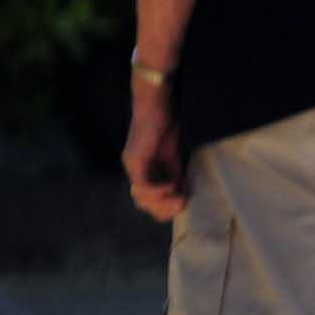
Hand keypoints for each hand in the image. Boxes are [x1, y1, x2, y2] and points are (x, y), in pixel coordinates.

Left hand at [123, 81, 186, 220]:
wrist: (157, 105)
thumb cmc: (166, 126)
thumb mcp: (173, 158)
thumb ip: (175, 176)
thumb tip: (181, 196)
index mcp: (142, 172)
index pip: (148, 202)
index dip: (164, 208)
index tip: (183, 203)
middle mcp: (133, 171)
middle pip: (143, 204)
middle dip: (164, 209)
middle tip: (181, 204)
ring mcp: (131, 166)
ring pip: (141, 198)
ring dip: (162, 202)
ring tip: (178, 197)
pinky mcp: (135, 161)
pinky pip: (144, 185)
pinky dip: (159, 190)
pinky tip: (172, 185)